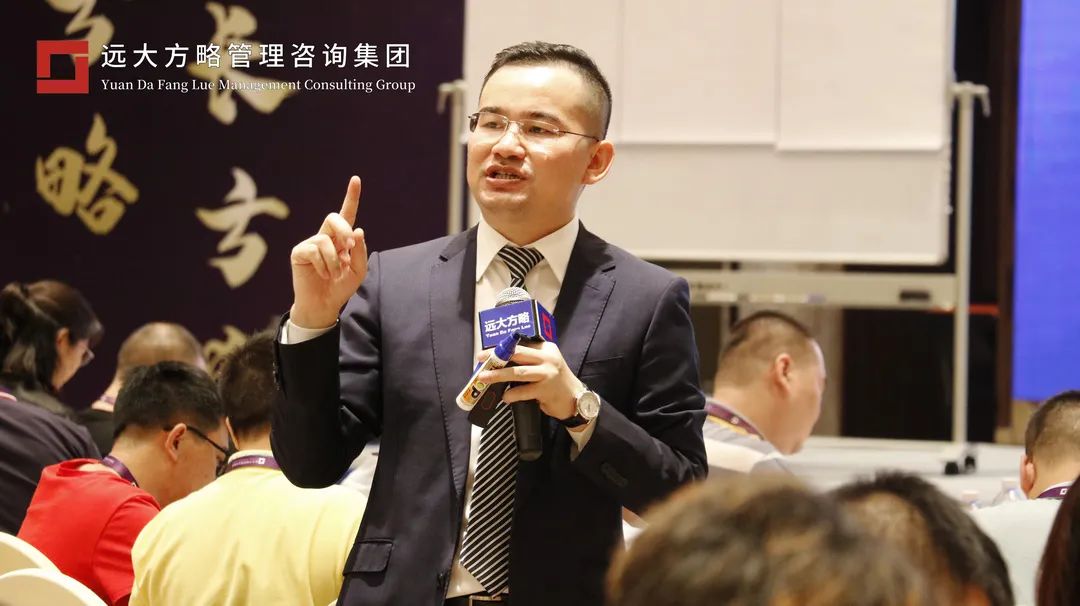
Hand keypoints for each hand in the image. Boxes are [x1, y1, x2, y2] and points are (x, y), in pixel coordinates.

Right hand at [289, 176, 367, 327]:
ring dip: (334, 261)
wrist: (324, 305)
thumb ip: (359, 251)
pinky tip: (323, 275)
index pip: (347, 214)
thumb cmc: (340, 287)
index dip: (351, 197)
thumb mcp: (358, 271)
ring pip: (325, 240)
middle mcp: (326, 236)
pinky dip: (323, 265)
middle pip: (334, 218)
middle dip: (344, 230)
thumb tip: (358, 229)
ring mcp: (311, 243)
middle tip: (348, 247)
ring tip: (334, 274)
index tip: (356, 179)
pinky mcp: (299, 252)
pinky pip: (314, 251)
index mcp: (342, 239)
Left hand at [477, 341, 584, 421]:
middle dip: (496, 356)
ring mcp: (548, 374)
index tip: (486, 352)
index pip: (520, 345)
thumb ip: (529, 360)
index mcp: (545, 348)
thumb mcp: (546, 364)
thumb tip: (500, 363)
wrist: (575, 399)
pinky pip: (524, 391)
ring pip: (518, 372)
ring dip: (498, 375)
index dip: (501, 347)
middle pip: (517, 354)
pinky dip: (512, 394)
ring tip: (484, 378)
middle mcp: (547, 358)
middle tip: (480, 359)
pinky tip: (505, 397)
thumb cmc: (555, 382)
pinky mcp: (547, 390)